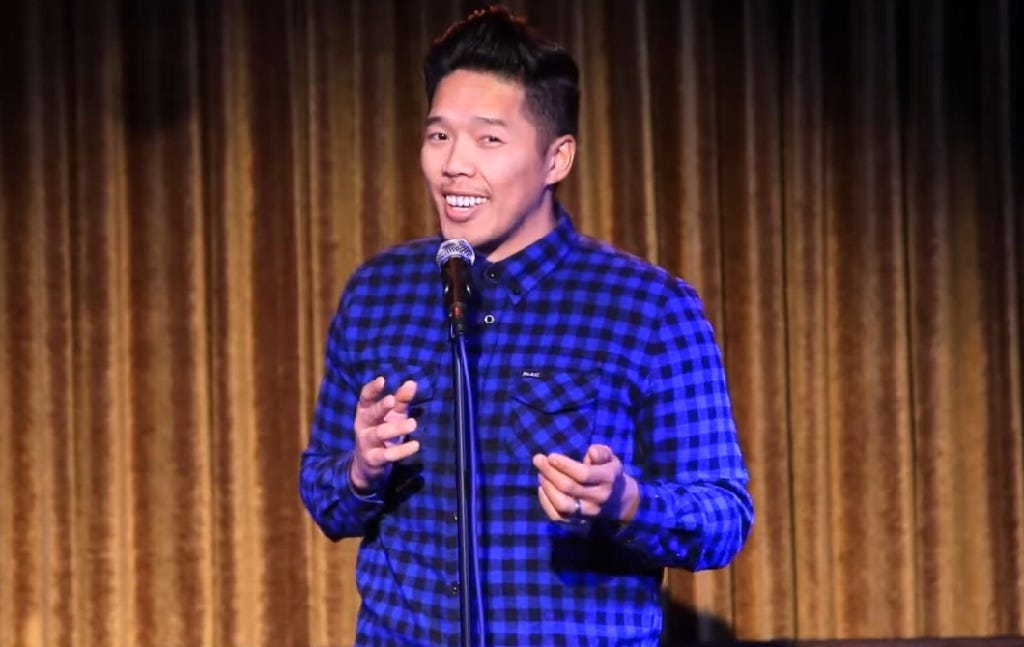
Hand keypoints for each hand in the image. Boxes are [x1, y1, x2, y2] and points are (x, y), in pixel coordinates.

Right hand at [350, 377, 419, 492]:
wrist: (368, 464)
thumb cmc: (382, 430)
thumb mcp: (392, 414)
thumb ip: (401, 400)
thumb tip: (412, 383)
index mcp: (365, 412)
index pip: (365, 398)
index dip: (371, 389)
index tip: (381, 380)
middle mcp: (363, 426)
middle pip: (371, 414)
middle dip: (380, 407)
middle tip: (392, 400)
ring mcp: (367, 443)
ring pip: (380, 434)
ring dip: (396, 428)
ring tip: (413, 423)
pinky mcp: (374, 459)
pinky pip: (388, 455)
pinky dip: (402, 451)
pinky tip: (415, 445)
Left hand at [532, 444, 639, 523]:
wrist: (617, 499)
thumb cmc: (607, 471)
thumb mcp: (609, 458)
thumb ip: (601, 453)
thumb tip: (591, 452)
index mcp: (608, 480)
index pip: (584, 474)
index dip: (565, 465)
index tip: (551, 456)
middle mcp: (598, 499)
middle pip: (569, 488)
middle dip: (550, 472)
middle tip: (538, 460)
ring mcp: (588, 513)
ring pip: (562, 504)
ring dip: (547, 487)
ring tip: (540, 474)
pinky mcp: (578, 522)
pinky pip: (557, 516)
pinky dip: (545, 502)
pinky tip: (542, 488)